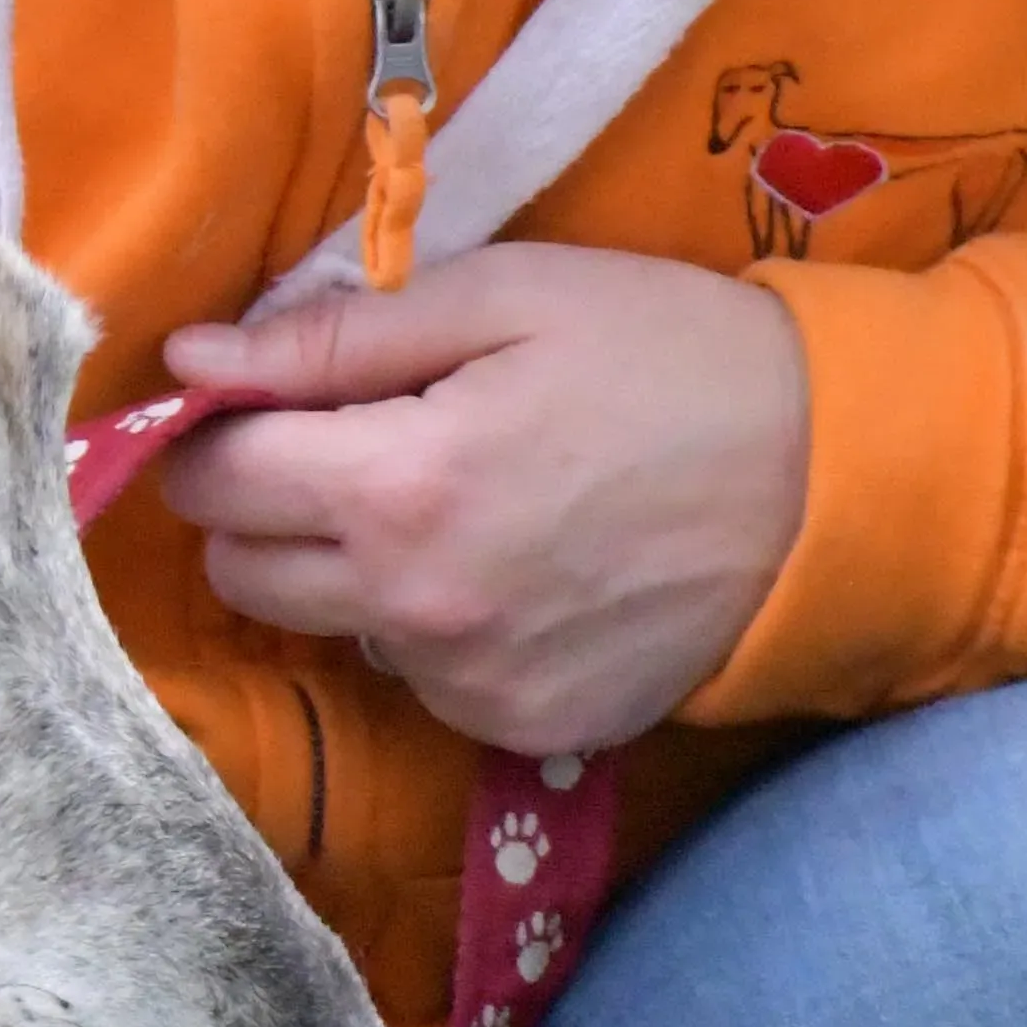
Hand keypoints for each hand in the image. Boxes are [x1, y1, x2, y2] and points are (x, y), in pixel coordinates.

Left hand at [158, 245, 810, 757]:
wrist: (836, 480)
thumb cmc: (674, 357)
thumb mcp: (510, 298)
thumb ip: (333, 339)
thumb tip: (189, 358)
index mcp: (397, 488)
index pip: (210, 484)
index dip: (215, 434)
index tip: (255, 404)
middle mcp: (412, 607)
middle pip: (243, 571)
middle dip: (266, 506)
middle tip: (357, 445)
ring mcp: (464, 682)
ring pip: (329, 627)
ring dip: (354, 570)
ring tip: (466, 501)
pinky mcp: (516, 727)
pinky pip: (420, 677)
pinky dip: (440, 625)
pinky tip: (522, 568)